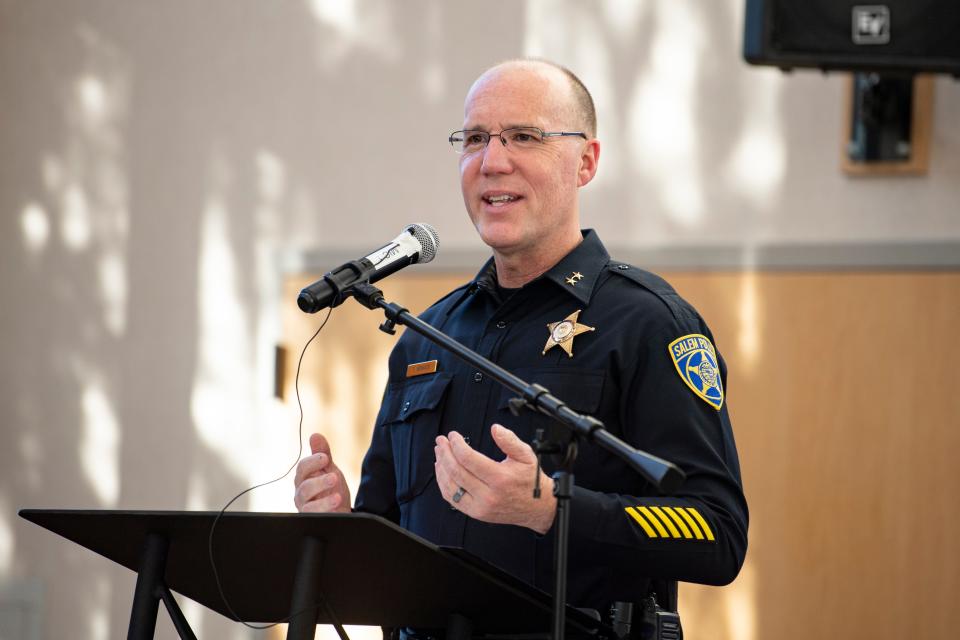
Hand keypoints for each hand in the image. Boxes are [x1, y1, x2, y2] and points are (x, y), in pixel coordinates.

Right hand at [293, 433, 350, 512]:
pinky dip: (325, 511)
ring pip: (307, 505)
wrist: (340, 510)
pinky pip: (314, 517)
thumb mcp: (329, 469)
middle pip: (304, 487)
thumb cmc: (331, 488)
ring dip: (324, 500)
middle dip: (319, 481)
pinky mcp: (312, 520)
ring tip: (338, 496)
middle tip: (335, 477)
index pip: (302, 468)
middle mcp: (302, 494)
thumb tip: (315, 435)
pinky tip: (336, 505)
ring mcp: (306, 508)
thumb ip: (322, 453)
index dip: (312, 462)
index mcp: (304, 478)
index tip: (325, 458)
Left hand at [434, 423, 556, 533]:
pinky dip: (443, 484)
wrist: (537, 507)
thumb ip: (510, 440)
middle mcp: (488, 495)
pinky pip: (452, 499)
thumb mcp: (526, 456)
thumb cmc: (531, 481)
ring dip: (441, 467)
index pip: (469, 459)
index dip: (457, 444)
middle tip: (441, 441)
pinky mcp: (476, 513)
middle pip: (456, 472)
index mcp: (500, 479)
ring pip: (450, 486)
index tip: (453, 436)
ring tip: (439, 453)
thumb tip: (495, 428)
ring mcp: (480, 506)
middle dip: (445, 453)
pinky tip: (443, 471)